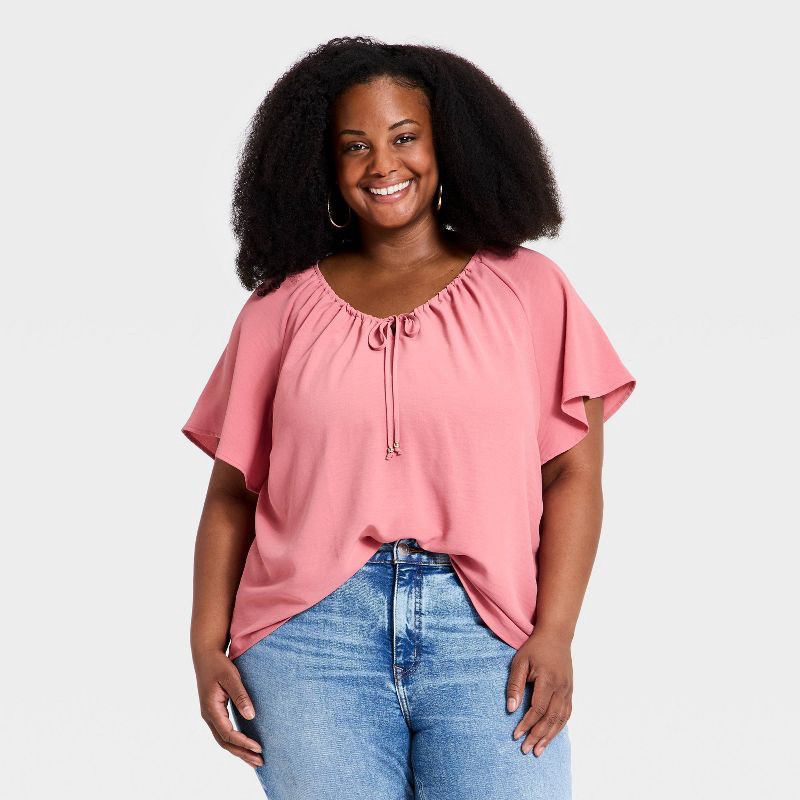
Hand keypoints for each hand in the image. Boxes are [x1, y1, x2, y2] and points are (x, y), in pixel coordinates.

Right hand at [194, 648, 263, 767]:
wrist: (205, 656)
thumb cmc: (218, 665)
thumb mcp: (231, 677)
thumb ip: (241, 696)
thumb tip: (251, 716)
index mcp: (211, 709)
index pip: (228, 733)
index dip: (244, 743)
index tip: (259, 748)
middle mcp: (209, 716)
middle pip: (225, 743)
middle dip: (242, 753)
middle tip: (260, 762)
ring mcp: (210, 715)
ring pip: (224, 740)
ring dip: (239, 751)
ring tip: (255, 759)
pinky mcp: (215, 712)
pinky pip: (224, 732)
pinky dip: (235, 742)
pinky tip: (245, 745)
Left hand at [506, 627, 572, 755]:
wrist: (556, 636)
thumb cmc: (535, 649)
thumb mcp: (520, 662)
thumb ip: (515, 685)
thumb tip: (511, 709)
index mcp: (547, 680)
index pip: (538, 708)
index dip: (527, 724)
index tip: (516, 735)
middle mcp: (561, 687)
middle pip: (550, 718)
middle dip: (537, 736)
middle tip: (526, 750)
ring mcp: (568, 690)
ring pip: (560, 719)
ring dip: (550, 737)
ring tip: (538, 750)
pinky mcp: (570, 691)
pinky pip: (566, 714)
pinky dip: (559, 727)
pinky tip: (551, 736)